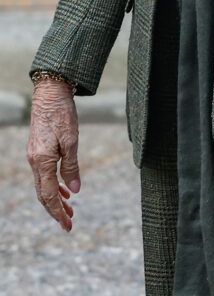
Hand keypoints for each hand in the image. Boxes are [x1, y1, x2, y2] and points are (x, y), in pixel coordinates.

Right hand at [27, 78, 80, 231]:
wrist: (49, 92)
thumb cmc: (62, 113)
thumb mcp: (71, 140)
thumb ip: (72, 166)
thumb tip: (75, 191)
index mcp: (42, 162)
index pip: (49, 196)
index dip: (58, 213)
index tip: (68, 225)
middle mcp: (34, 162)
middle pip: (43, 194)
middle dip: (56, 210)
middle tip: (70, 223)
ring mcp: (34, 156)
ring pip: (43, 185)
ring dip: (56, 198)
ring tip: (70, 208)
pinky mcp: (37, 149)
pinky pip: (44, 174)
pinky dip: (54, 184)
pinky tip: (65, 188)